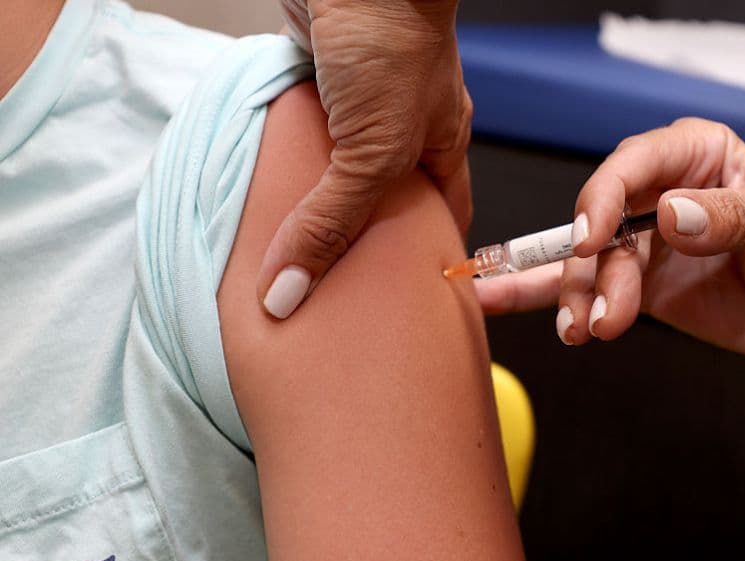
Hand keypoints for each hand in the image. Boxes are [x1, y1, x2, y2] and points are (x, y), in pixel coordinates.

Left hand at [260, 0, 471, 318]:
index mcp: (441, 144)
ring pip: (335, 176)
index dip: (432, 257)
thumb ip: (332, 222)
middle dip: (362, 243)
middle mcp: (402, 130)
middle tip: (337, 291)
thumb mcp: (373, 153)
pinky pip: (299, 145)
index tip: (408, 299)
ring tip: (291, 257)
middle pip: (384, 202)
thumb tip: (290, 291)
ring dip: (314, 208)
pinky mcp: (315, 90)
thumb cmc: (392, 44)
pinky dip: (285, 172)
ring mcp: (357, 110)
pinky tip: (267, 202)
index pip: (445, 216)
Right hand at [476, 118, 744, 358]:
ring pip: (587, 264)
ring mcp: (644, 243)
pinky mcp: (638, 286)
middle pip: (597, 220)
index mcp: (696, 156)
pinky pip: (588, 291)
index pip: (632, 165)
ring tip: (586, 330)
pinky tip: (508, 305)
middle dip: (588, 265)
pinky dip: (554, 302)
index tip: (591, 239)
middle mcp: (659, 195)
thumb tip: (671, 214)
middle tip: (592, 304)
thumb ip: (732, 215)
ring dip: (578, 298)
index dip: (602, 199)